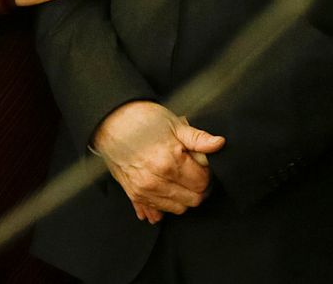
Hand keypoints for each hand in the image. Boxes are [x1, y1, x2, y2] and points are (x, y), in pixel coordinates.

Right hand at [93, 101, 224, 223]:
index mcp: (170, 162)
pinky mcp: (134, 195)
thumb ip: (199, 139)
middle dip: (199, 188)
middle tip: (196, 173)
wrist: (113, 123)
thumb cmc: (144, 120)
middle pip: (193, 200)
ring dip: (184, 197)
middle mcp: (156, 181)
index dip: (207, 174)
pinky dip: (166, 204)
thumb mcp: (175, 125)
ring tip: (181, 177)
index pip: (202, 183)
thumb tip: (220, 144)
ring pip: (178, 208)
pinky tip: (167, 189)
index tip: (203, 165)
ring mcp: (144, 190)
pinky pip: (157, 211)